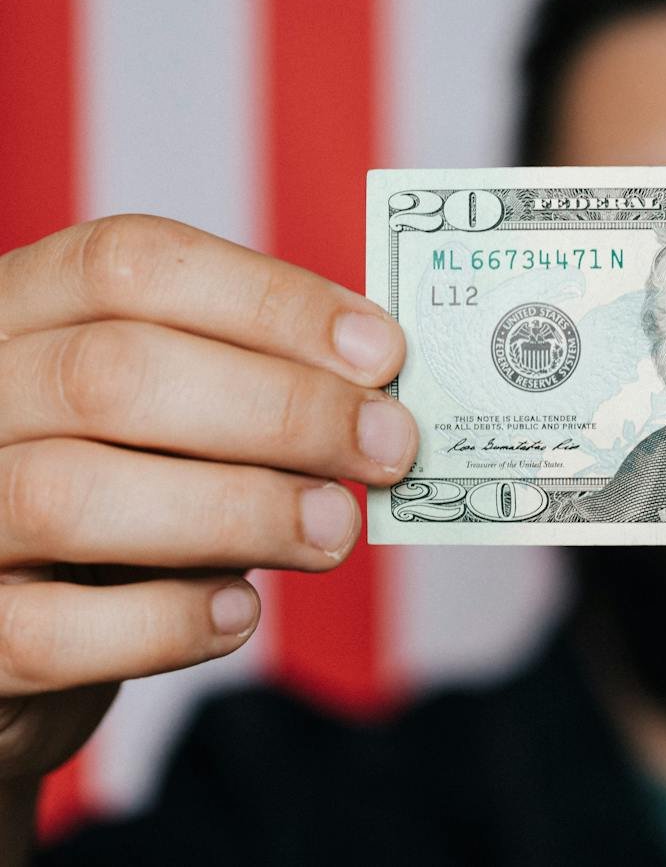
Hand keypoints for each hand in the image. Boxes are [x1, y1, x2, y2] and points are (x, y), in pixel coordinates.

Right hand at [0, 215, 414, 796]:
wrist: (3, 636)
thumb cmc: (110, 505)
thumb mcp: (161, 419)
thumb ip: (242, 391)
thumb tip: (378, 396)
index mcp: (12, 314)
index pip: (128, 264)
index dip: (272, 299)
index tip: (383, 352)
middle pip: (112, 371)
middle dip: (282, 407)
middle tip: (389, 446)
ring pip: (72, 493)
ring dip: (241, 509)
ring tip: (334, 528)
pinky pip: (51, 634)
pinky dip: (167, 623)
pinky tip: (238, 615)